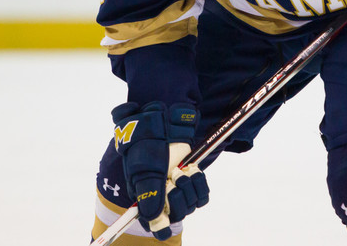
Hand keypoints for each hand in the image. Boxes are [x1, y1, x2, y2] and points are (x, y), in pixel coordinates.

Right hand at [111, 101, 208, 239]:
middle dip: (177, 197)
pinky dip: (199, 183)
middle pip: (176, 215)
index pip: (155, 225)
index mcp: (145, 197)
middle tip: (173, 177)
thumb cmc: (148, 143)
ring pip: (190, 205)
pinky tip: (192, 170)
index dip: (161, 224)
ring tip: (182, 170)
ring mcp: (178, 188)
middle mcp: (161, 196)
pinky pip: (202, 195)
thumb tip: (153, 220)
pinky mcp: (192, 180)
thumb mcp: (144, 168)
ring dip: (189, 187)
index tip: (165, 217)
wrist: (163, 121)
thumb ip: (148, 195)